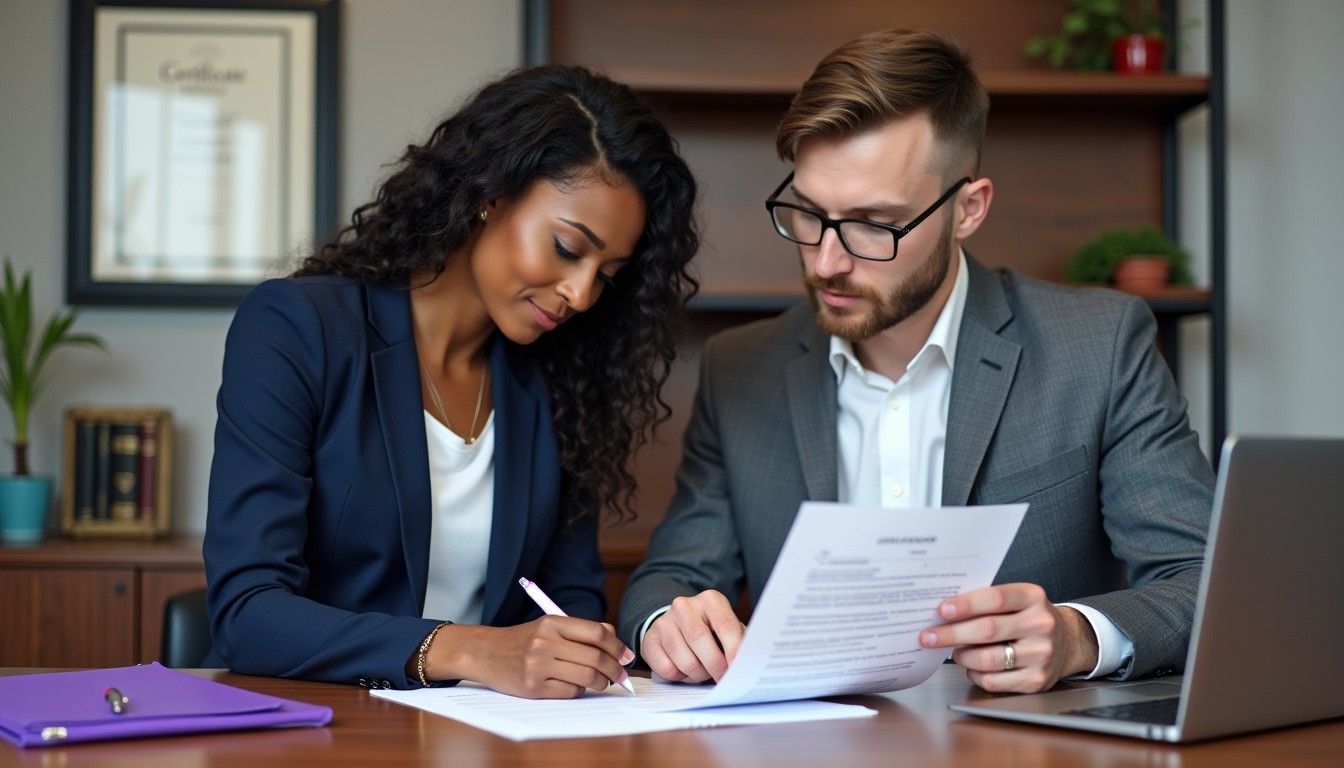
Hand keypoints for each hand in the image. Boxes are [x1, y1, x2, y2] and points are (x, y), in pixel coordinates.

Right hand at [429, 618, 634, 698]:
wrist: (485, 652)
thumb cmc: (523, 639)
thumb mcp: (550, 626)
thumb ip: (581, 631)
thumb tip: (616, 641)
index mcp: (552, 622)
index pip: (596, 633)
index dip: (617, 646)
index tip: (626, 656)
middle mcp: (545, 642)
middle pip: (595, 658)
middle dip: (614, 669)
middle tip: (621, 675)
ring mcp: (538, 666)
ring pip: (586, 678)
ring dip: (601, 683)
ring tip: (603, 682)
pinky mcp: (532, 688)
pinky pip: (570, 693)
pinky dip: (580, 692)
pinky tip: (576, 687)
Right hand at [641, 590, 745, 682]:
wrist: (677, 625)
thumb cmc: (710, 632)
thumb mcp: (726, 631)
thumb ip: (739, 643)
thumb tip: (749, 662)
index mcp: (710, 600)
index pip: (725, 624)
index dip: (733, 650)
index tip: (738, 669)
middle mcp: (685, 605)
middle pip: (700, 639)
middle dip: (714, 665)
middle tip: (722, 680)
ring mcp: (665, 621)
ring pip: (683, 657)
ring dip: (697, 674)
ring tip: (703, 673)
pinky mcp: (650, 638)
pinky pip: (666, 668)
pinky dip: (679, 676)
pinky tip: (684, 670)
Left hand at [918, 583, 1098, 692]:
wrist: (1067, 642)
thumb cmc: (1029, 618)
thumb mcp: (1017, 600)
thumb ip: (987, 603)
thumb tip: (944, 613)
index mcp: (1033, 598)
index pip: (995, 599)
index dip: (966, 605)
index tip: (942, 610)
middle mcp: (1041, 625)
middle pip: (987, 630)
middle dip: (951, 634)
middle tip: (928, 636)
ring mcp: (1041, 655)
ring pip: (988, 659)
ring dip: (962, 656)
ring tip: (955, 651)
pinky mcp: (1036, 681)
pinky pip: (993, 681)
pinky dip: (975, 674)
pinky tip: (972, 667)